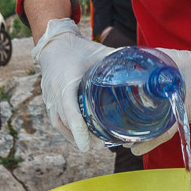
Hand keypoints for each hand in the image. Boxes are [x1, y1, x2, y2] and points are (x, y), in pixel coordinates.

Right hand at [31, 18, 114, 150]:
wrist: (55, 45)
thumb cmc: (79, 49)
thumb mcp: (99, 52)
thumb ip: (118, 60)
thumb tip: (141, 68)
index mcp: (66, 82)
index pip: (69, 109)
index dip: (78, 128)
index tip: (86, 146)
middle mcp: (54, 93)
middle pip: (65, 122)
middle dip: (81, 136)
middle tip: (100, 145)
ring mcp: (49, 99)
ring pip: (60, 124)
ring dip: (75, 137)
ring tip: (95, 145)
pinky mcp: (49, 102)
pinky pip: (57, 121)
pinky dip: (68, 132)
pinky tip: (83, 138)